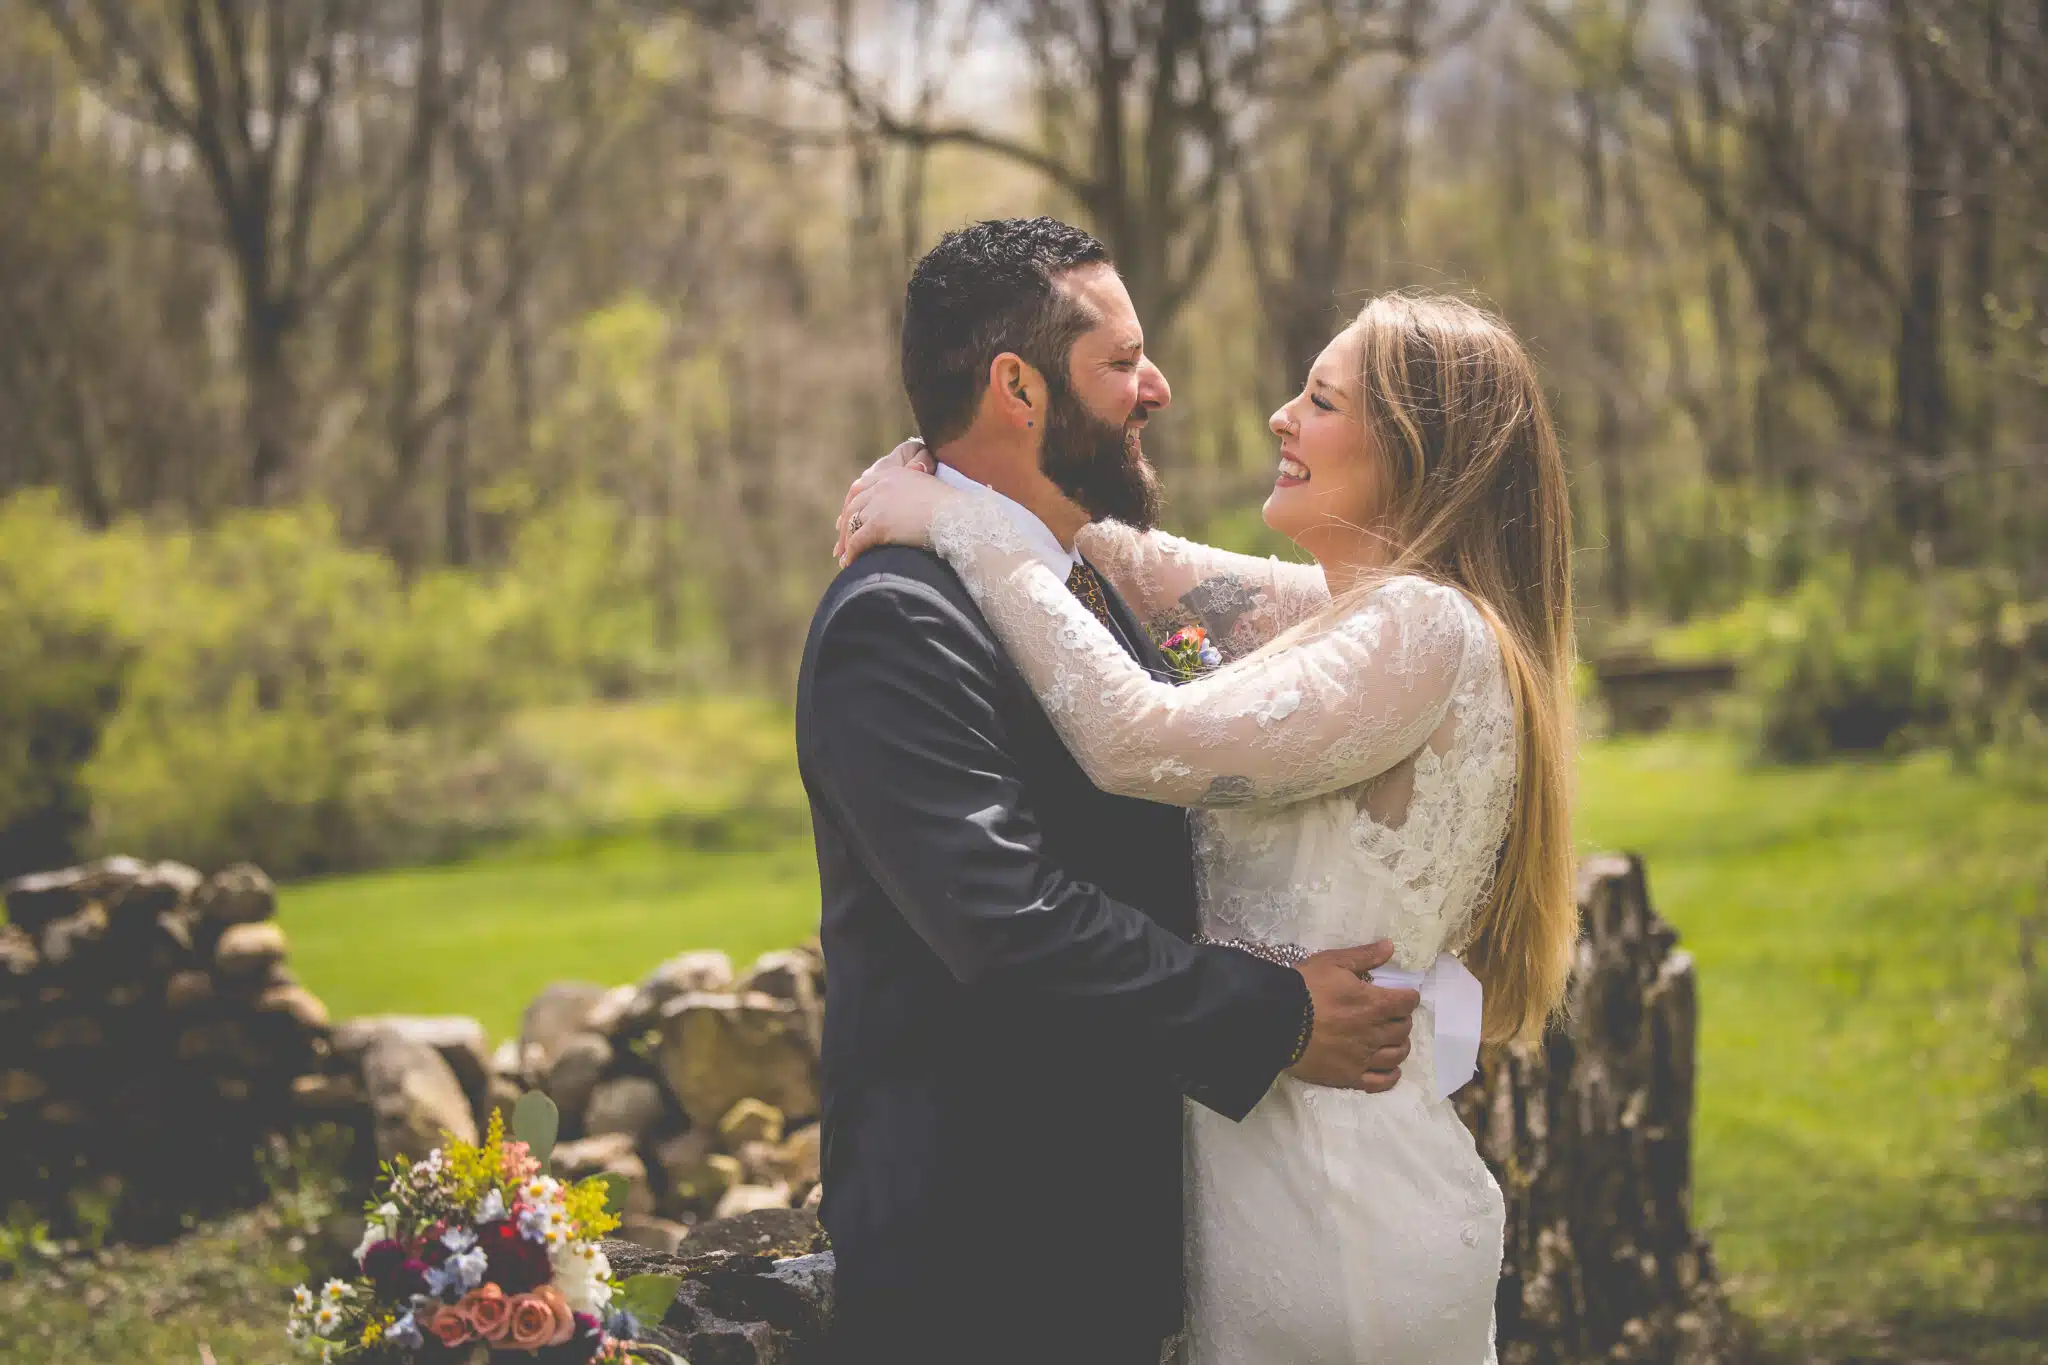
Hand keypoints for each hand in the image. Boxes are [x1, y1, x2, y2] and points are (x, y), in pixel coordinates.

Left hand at [838, 463, 962, 567]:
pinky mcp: (879, 523)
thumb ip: (911, 493)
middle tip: (841, 543)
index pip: (862, 486)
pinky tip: (851, 564)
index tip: (846, 519)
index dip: (852, 503)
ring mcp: (879, 503)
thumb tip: (906, 509)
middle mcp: (882, 484)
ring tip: (844, 557)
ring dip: (846, 542)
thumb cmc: (953, 509)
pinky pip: (858, 540)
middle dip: (845, 525)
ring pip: (852, 523)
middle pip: (853, 504)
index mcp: (893, 474)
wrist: (959, 517)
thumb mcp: (928, 490)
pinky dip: (852, 553)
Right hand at [1287, 940, 1419, 1092]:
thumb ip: (1364, 956)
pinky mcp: (1349, 1076)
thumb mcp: (1332, 962)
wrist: (1275, 1021)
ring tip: (1392, 1039)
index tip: (1402, 995)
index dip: (1408, 996)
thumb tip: (1390, 947)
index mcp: (1374, 1003)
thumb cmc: (1304, 987)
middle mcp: (1374, 1032)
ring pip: (1397, 1055)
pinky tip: (1391, 1069)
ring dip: (1400, 1045)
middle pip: (1404, 1028)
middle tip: (1392, 1014)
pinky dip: (1391, 1076)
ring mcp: (1363, 1057)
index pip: (1407, 1002)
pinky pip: (1380, 1082)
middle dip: (1402, 1019)